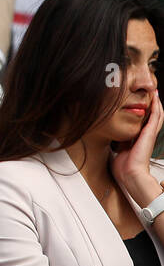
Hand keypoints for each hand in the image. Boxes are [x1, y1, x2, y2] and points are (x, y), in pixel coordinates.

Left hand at [111, 88, 163, 203]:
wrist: (129, 173)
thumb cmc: (123, 166)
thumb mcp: (118, 149)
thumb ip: (117, 141)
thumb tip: (109, 136)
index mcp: (139, 138)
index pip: (143, 121)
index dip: (143, 111)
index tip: (139, 101)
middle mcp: (146, 135)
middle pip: (151, 116)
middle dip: (151, 104)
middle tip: (150, 92)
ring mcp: (150, 134)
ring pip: (157, 115)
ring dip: (156, 103)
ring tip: (154, 92)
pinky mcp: (150, 133)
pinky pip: (156, 117)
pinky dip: (157, 107)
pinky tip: (156, 99)